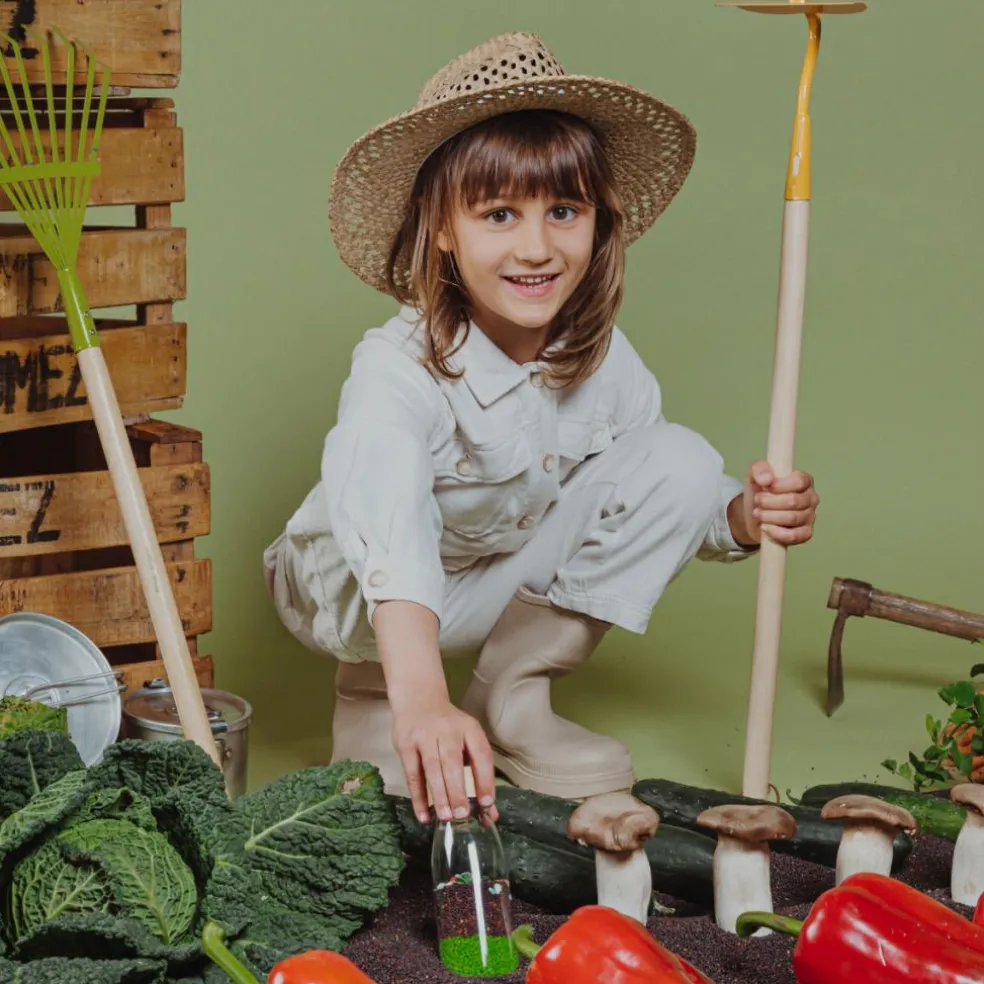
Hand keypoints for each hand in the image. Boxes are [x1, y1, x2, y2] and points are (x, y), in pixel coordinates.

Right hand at [392, 698, 497, 826]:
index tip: (487, 803)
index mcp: (469, 728)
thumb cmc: (449, 728)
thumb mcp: (467, 741)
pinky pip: (412, 774)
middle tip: (463, 815)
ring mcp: (424, 736)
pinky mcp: (405, 744)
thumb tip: (489, 813)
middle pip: (453, 762)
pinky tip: (424, 815)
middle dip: (458, 790)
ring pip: (432, 768)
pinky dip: (418, 797)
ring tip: (446, 817)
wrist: (418, 700)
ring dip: (439, 795)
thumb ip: (478, 775)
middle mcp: (447, 730)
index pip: (481, 754)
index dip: (485, 779)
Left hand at [729, 461, 818, 546]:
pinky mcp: (805, 533)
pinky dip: (776, 533)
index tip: (764, 487)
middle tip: (757, 500)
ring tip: (758, 513)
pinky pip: (794, 536)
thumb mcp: (754, 474)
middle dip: (769, 502)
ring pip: (792, 518)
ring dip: (769, 516)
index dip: (779, 485)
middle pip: (793, 501)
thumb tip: (767, 479)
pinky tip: (765, 528)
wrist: (754, 514)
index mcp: (804, 481)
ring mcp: (810, 517)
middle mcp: (811, 498)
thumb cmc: (760, 491)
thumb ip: (759, 469)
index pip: (799, 482)